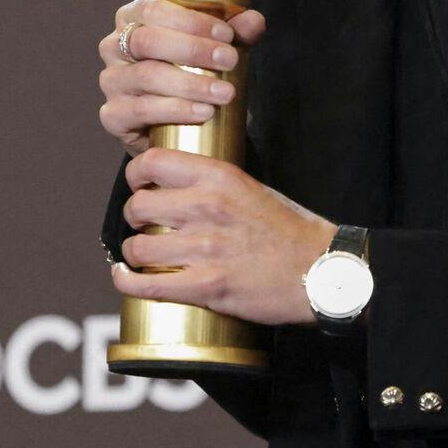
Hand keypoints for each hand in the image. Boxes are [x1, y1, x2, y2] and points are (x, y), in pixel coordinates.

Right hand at [97, 0, 265, 156]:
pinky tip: (203, 113)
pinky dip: (175, 110)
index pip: (154, 9)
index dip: (191, 20)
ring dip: (191, 83)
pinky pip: (141, 110)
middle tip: (229, 61)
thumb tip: (254, 20)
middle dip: (193, 49)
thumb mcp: (214, 47)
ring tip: (225, 92)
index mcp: (132, 19)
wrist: (171, 124)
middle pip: (148, 41)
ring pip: (147, 76)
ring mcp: (111, 82)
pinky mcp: (113, 115)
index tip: (228, 34)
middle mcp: (113, 46)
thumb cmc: (189, 72)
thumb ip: (235, 31)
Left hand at [111, 147, 336, 325]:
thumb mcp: (251, 188)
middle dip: (134, 219)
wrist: (321, 270)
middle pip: (137, 206)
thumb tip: (175, 184)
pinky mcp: (206, 286)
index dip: (136, 175)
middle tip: (145, 227)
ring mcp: (205, 248)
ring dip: (134, 254)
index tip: (138, 185)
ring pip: (137, 248)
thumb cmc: (289, 232)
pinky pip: (146, 285)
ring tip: (143, 257)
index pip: (153, 162)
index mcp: (219, 177)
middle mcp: (207, 207)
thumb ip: (212, 184)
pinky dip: (127, 283)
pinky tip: (126, 278)